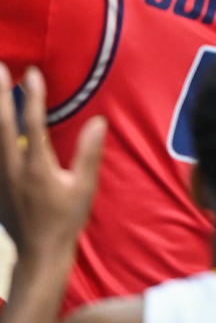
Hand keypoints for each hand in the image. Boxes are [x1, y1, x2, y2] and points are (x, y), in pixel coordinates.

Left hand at [0, 65, 103, 265]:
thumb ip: (89, 153)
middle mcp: (12, 168)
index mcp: (36, 166)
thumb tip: (98, 121)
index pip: (32, 122)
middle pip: (1, 124)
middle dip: (0, 94)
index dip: (32, 95)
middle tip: (0, 68)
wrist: (38, 253)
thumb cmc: (65, 219)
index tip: (32, 73)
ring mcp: (0, 176)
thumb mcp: (84, 187)